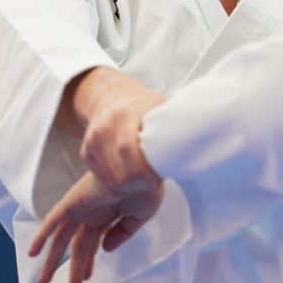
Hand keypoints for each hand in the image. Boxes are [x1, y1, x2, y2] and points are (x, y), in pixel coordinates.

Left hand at [29, 171, 165, 282]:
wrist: (141, 168)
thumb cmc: (145, 187)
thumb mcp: (139, 216)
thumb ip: (122, 234)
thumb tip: (105, 250)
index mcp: (108, 214)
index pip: (93, 242)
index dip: (89, 262)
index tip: (88, 278)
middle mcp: (92, 212)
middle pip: (76, 246)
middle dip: (73, 269)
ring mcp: (81, 208)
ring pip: (62, 239)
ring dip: (53, 261)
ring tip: (44, 282)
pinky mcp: (73, 202)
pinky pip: (52, 221)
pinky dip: (41, 236)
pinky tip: (32, 252)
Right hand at [78, 78, 164, 192]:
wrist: (111, 96)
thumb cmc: (143, 106)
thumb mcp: (161, 107)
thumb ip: (173, 123)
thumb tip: (197, 140)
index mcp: (125, 113)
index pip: (129, 149)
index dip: (145, 170)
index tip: (158, 176)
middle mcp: (104, 126)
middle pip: (120, 171)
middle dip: (139, 183)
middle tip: (152, 181)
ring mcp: (92, 139)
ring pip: (110, 177)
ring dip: (129, 185)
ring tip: (143, 179)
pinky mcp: (86, 152)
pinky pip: (102, 176)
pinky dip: (116, 182)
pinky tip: (129, 175)